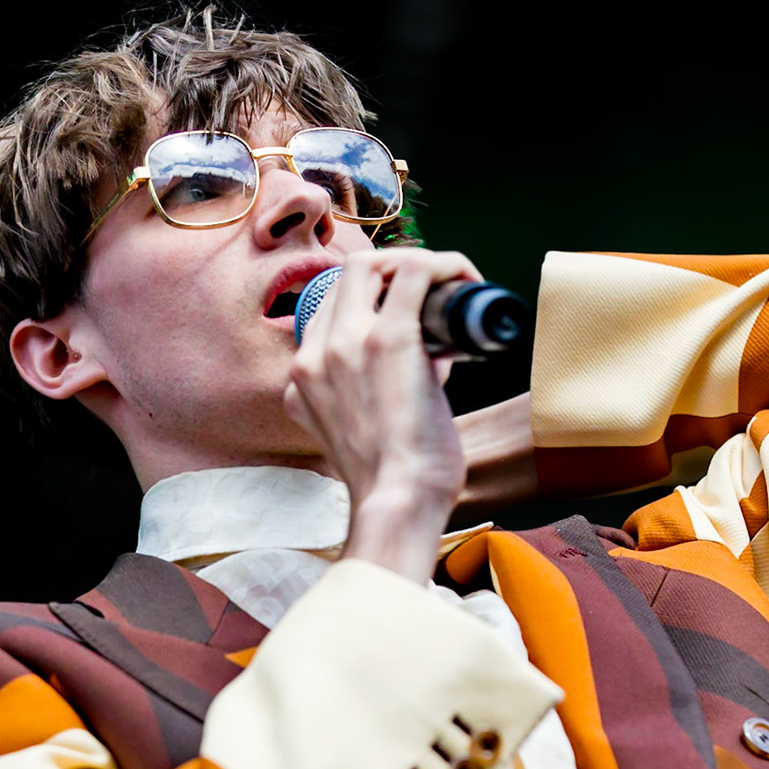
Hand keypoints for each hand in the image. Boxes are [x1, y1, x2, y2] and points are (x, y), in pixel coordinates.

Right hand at [284, 248, 482, 582]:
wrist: (396, 504)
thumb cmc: (392, 484)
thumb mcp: (350, 440)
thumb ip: (365, 404)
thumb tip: (426, 366)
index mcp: (300, 380)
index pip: (328, 310)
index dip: (371, 300)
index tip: (406, 312)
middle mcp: (314, 355)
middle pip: (347, 277)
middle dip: (392, 272)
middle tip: (432, 294)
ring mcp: (348, 343)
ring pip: (375, 264)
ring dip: (418, 264)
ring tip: (452, 288)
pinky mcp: (391, 339)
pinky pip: (417, 271)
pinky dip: (446, 265)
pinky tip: (467, 280)